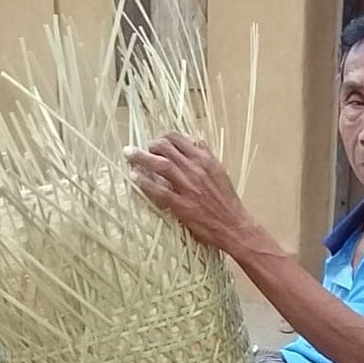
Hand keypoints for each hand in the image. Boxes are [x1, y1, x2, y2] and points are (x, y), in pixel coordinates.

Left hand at [124, 132, 252, 254]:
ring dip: (141, 158)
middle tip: (141, 149)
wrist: (234, 225)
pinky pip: (159, 191)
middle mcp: (195, 169)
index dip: (164, 137)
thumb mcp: (219, 172)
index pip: (179, 139)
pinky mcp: (181, 205)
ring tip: (129, 154)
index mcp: (205, 160)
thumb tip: (193, 142)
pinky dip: (145, 182)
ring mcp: (187, 187)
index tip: (157, 141)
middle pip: (166, 148)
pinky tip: (135, 177)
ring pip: (160, 165)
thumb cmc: (226, 201)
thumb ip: (206, 156)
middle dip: (150, 145)